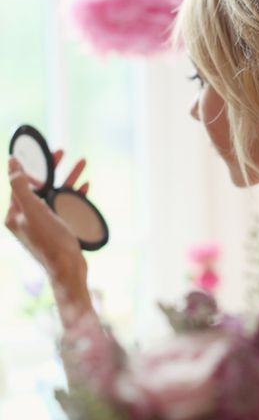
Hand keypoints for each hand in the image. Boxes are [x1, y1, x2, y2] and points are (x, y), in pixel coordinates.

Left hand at [5, 150, 89, 288]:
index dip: (34, 168)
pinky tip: (85, 185)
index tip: (47, 159)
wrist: (68, 268)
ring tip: (82, 163)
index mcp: (14, 214)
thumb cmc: (49, 240)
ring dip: (68, 178)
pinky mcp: (57, 229)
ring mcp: (43, 224)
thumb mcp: (32, 210)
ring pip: (55, 193)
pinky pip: (65, 206)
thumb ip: (20, 185)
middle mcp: (26, 218)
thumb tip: (11, 162)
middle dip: (52, 168)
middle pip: (40, 186)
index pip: (20, 184)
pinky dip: (74, 194)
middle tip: (62, 151)